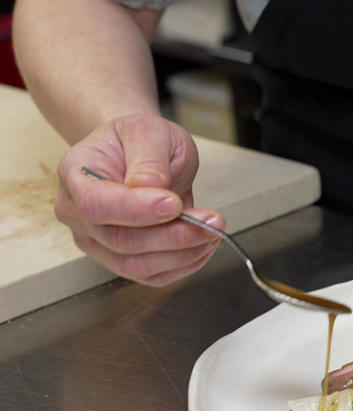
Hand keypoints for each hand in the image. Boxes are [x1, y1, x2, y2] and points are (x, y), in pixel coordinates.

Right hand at [55, 113, 223, 285]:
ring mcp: (97, 242)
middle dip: (174, 235)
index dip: (137, 210)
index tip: (175, 203)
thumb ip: (148, 159)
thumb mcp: (148, 131)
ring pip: (138, 265)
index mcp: (76, 175)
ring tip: (213, 230)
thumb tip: (151, 186)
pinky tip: (204, 244)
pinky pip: (153, 275)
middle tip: (213, 220)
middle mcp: (78, 215)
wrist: (140, 154)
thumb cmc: (139, 140)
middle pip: (122, 241)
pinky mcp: (122, 260)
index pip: (96, 204)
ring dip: (184, 253)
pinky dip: (185, 264)